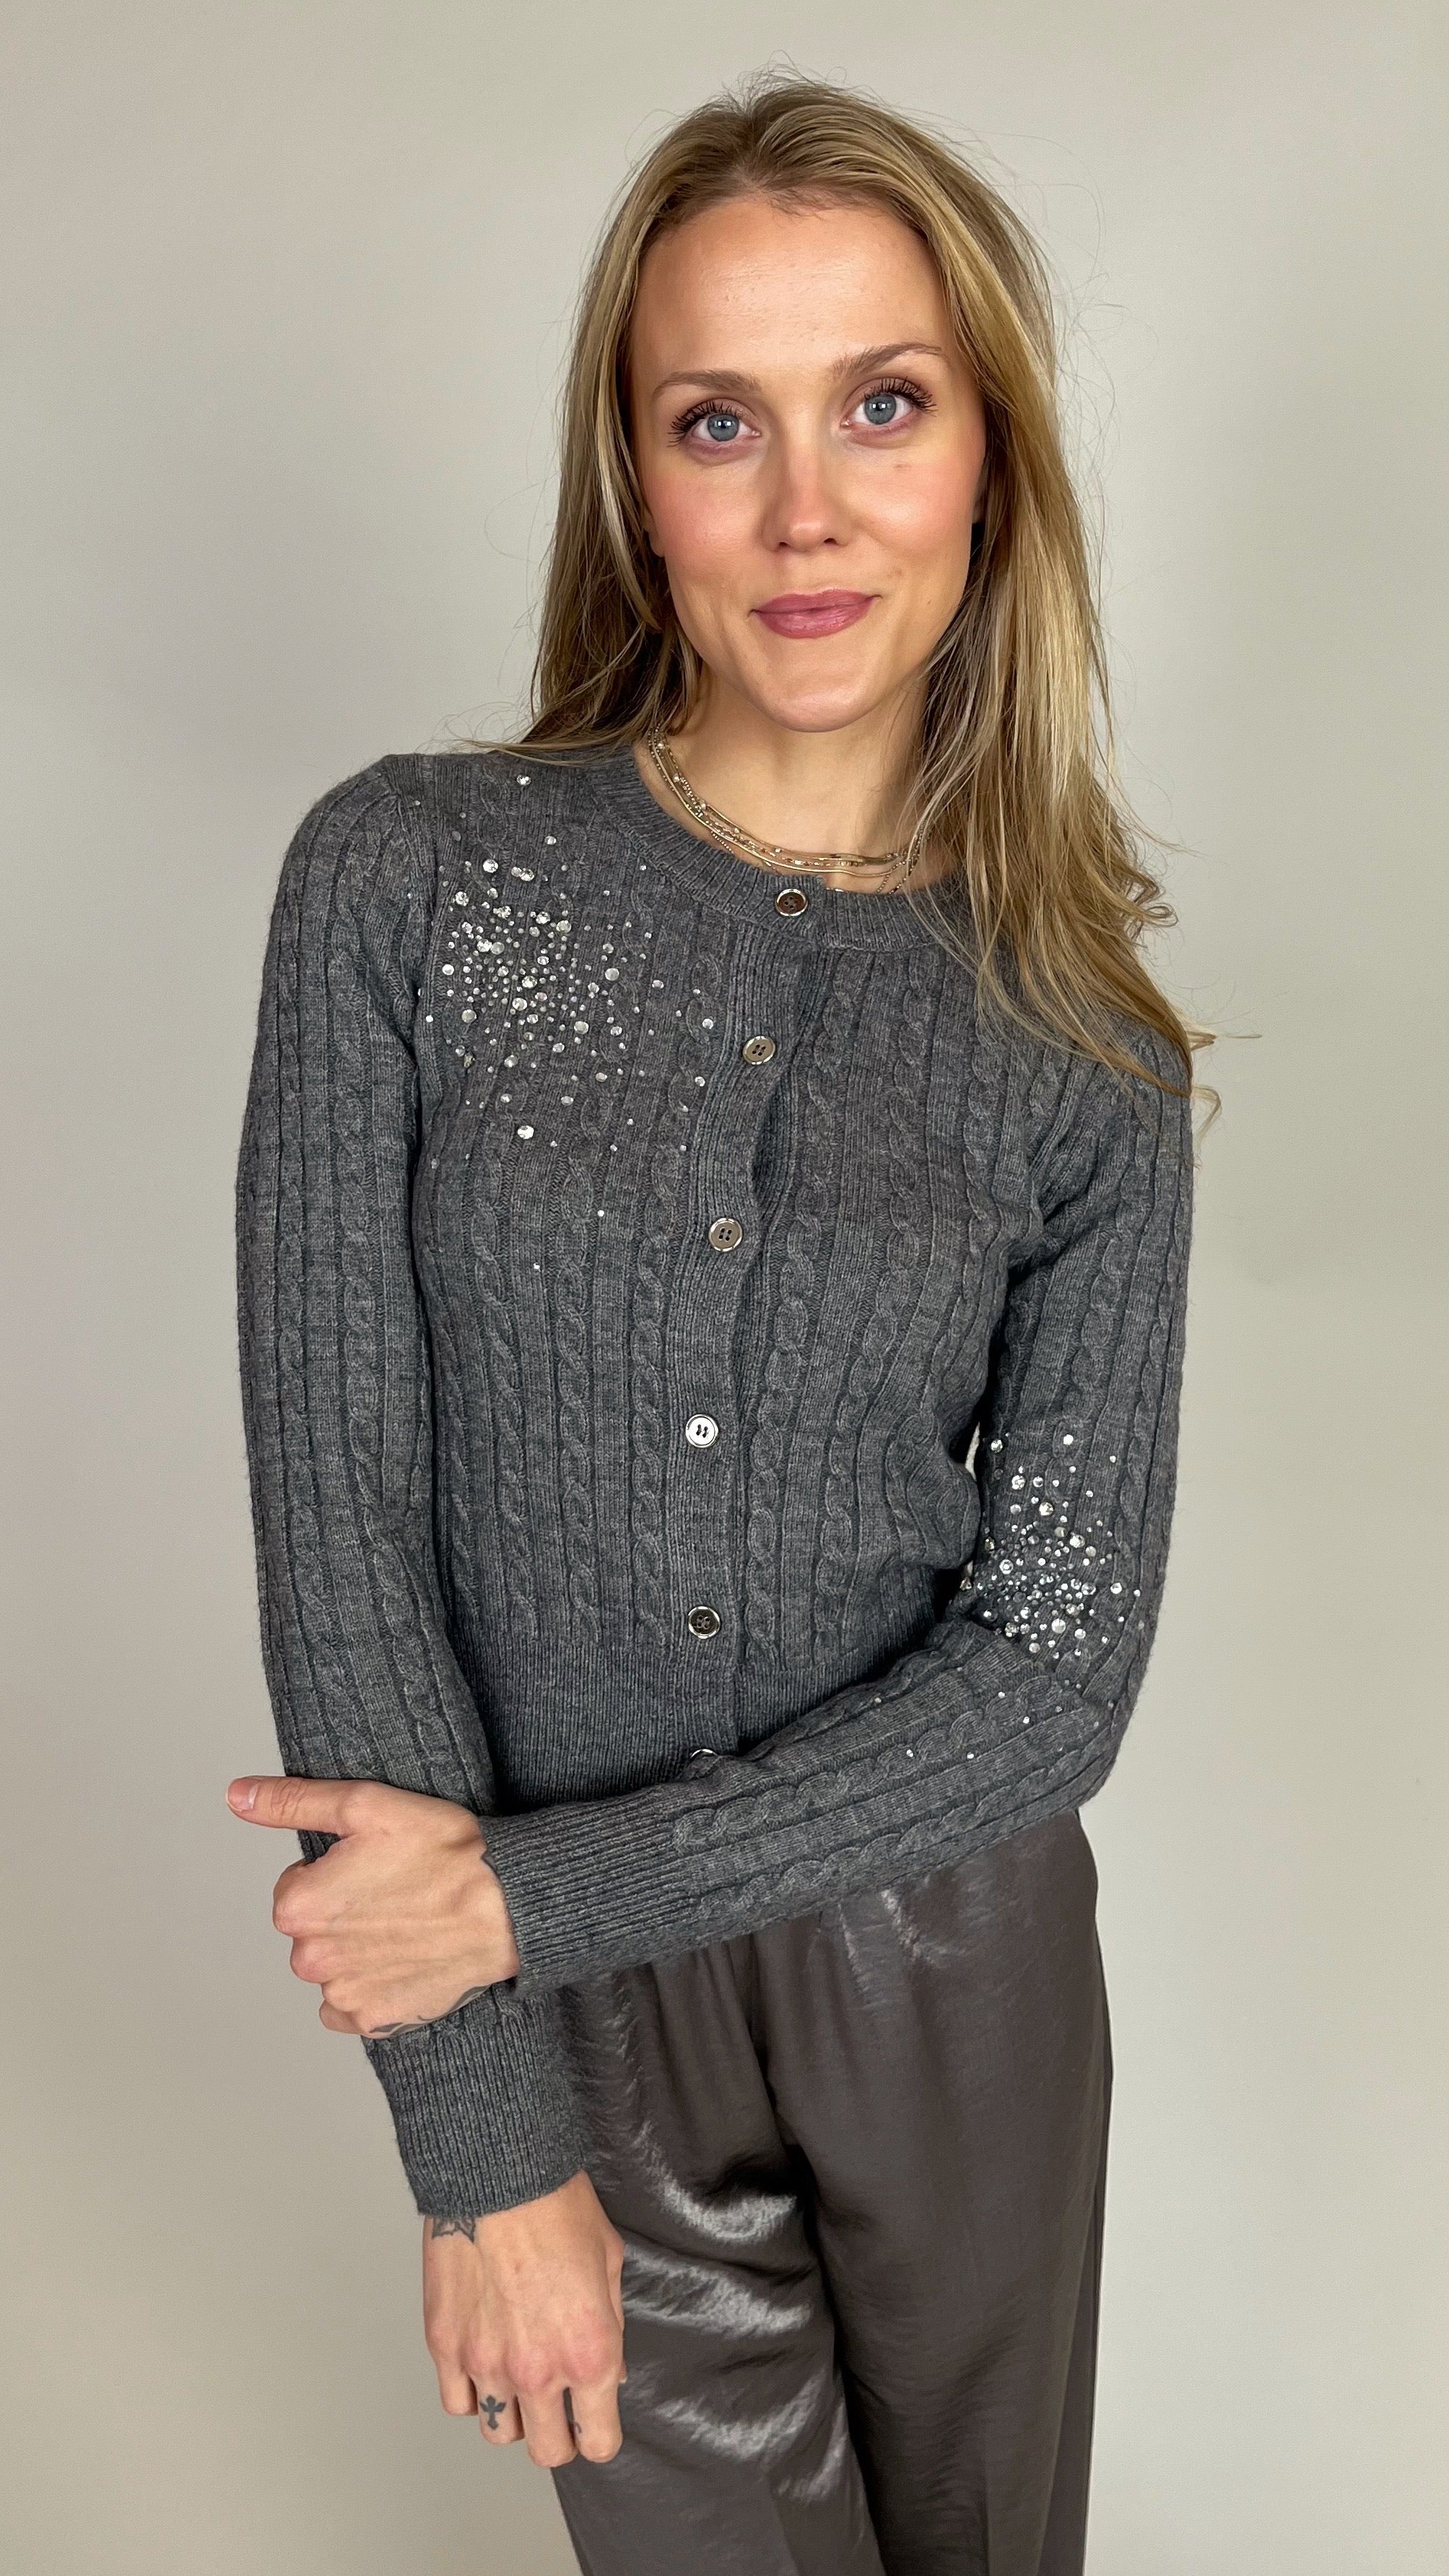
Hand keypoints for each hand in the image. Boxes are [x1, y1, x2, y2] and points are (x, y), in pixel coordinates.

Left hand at [226, 1774, 520, 2035]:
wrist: (508, 1906)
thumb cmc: (443, 1850)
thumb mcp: (365, 1806)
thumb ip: (292, 1802)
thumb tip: (237, 1794)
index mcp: (298, 1906)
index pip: (296, 1885)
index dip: (337, 1871)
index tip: (376, 1865)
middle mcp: (310, 1958)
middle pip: (312, 1928)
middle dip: (343, 1911)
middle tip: (396, 1891)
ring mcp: (341, 1995)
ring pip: (331, 1966)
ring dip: (356, 1950)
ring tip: (407, 1923)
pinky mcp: (372, 2021)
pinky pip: (348, 2005)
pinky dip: (368, 1987)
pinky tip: (402, 1959)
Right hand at [424, 2171, 626, 2467]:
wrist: (499, 2172)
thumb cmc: (557, 2205)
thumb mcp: (609, 2261)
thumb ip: (610, 2326)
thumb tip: (606, 2373)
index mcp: (588, 2351)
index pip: (598, 2441)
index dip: (599, 2435)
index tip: (594, 2423)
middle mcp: (537, 2370)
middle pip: (547, 2451)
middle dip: (557, 2436)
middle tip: (557, 2411)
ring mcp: (485, 2362)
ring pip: (497, 2433)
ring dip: (511, 2416)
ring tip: (516, 2384)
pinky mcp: (444, 2345)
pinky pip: (457, 2403)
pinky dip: (470, 2393)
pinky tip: (482, 2365)